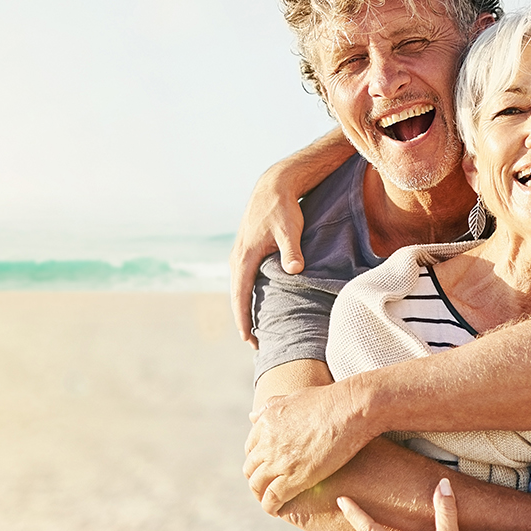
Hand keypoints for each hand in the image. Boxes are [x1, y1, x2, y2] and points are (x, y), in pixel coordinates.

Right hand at [229, 168, 308, 345]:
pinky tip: (258, 301)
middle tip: (254, 344)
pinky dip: (247, 294)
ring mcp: (240, 253)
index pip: (241, 296)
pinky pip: (243, 278)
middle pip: (236, 296)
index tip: (248, 339)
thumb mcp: (290, 228)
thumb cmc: (283, 209)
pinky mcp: (246, 250)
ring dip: (244, 307)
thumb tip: (294, 270)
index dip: (244, 319)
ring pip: (239, 288)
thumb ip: (291, 250)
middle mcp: (238, 258)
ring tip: (255, 328)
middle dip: (244, 320)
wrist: (273, 186)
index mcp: (245, 257)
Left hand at [245, 381, 373, 513]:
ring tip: (270, 502)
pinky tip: (277, 511)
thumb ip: (272, 406)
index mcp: (267, 422)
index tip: (266, 468)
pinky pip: (272, 498)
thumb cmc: (331, 400)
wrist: (351, 408)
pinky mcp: (293, 478)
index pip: (251, 449)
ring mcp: (279, 460)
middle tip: (266, 488)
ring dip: (261, 496)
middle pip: (251, 468)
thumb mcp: (295, 397)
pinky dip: (271, 507)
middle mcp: (268, 442)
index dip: (257, 461)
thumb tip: (252, 415)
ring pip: (258, 486)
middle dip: (256, 479)